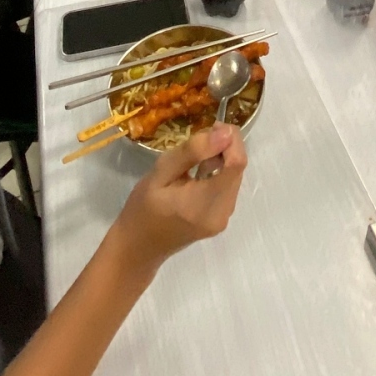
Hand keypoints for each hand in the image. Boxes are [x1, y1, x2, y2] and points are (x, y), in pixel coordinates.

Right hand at [113, 125, 246, 275]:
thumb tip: (224, 132)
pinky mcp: (221, 220)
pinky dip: (218, 174)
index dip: (231, 140)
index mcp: (205, 202)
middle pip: (238, 169)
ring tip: (193, 159)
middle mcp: (222, 213)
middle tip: (199, 139)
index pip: (237, 163)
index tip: (212, 127)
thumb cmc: (142, 209)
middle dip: (225, 147)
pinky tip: (197, 174)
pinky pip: (228, 188)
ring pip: (235, 177)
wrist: (138, 248)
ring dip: (221, 160)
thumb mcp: (160, 173)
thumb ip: (192, 152)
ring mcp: (223, 219)